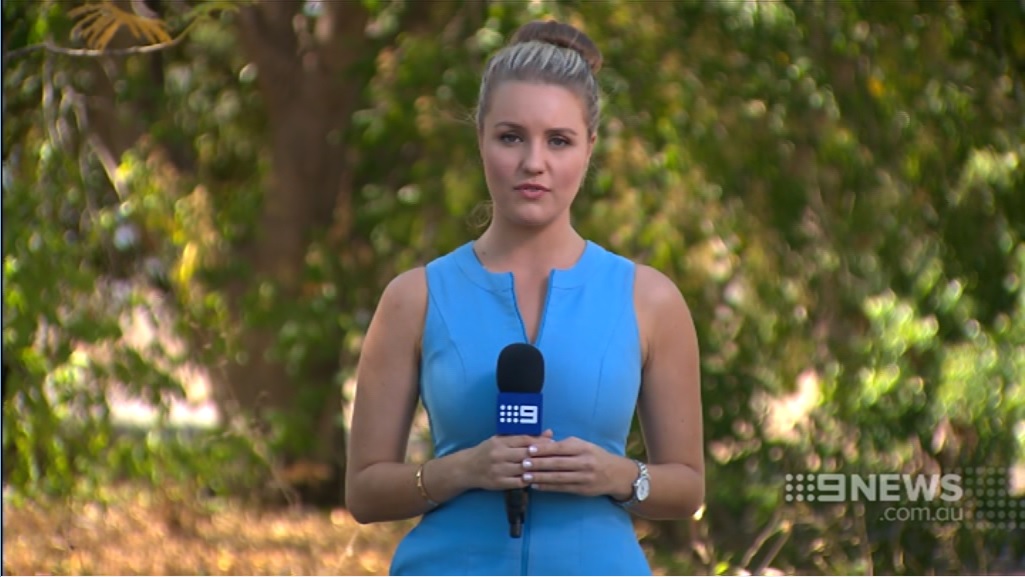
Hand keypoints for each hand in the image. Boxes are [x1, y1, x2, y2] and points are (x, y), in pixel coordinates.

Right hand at [462, 429, 553, 490]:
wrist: (467, 468)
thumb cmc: (487, 451)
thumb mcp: (501, 440)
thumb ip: (523, 437)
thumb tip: (548, 433)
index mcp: (500, 441)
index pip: (524, 439)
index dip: (540, 441)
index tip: (553, 443)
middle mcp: (499, 455)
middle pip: (526, 454)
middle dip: (543, 455)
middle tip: (556, 456)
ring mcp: (499, 470)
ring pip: (525, 469)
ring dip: (538, 469)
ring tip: (551, 468)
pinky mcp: (499, 483)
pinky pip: (520, 482)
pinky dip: (530, 480)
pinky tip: (538, 478)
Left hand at [521, 436, 635, 498]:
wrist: (616, 474)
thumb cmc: (595, 456)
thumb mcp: (583, 446)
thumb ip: (564, 445)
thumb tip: (542, 443)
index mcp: (583, 448)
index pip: (560, 448)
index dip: (544, 449)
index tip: (529, 449)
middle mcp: (584, 462)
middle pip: (558, 463)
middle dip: (539, 464)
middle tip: (523, 463)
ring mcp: (584, 477)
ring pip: (558, 477)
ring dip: (540, 477)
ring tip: (526, 477)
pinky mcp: (582, 489)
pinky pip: (562, 488)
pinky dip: (548, 487)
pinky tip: (536, 486)